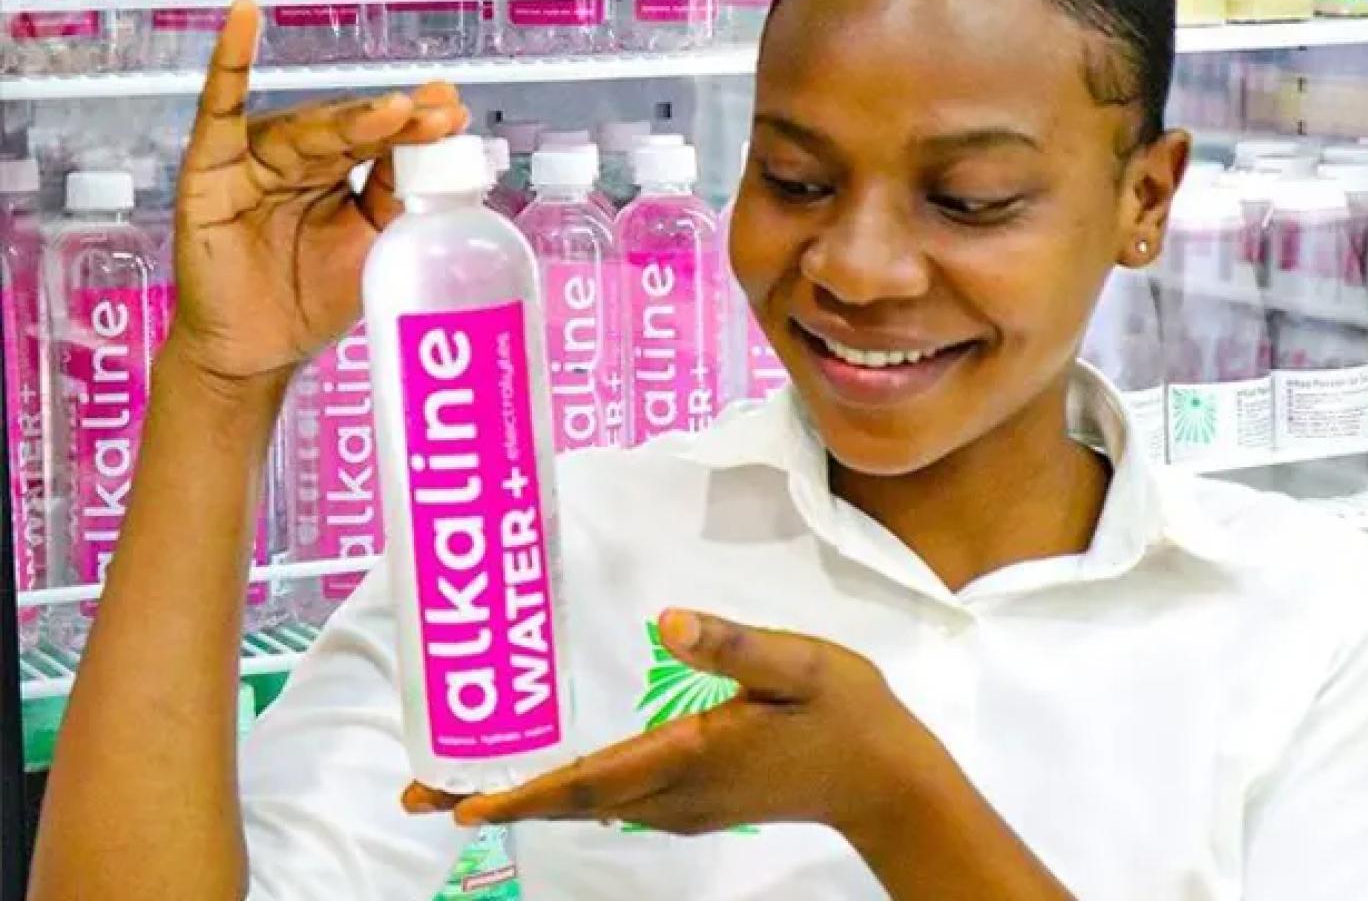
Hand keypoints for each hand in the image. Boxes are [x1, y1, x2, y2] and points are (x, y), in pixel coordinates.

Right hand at [167, 0, 469, 386]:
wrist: (257, 352)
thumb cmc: (310, 298)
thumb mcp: (370, 245)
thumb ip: (394, 197)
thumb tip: (438, 147)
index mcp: (336, 173)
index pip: (380, 141)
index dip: (416, 127)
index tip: (455, 113)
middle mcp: (296, 158)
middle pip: (349, 129)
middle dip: (397, 121)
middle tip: (440, 111)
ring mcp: (253, 160)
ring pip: (307, 128)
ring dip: (352, 116)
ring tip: (397, 110)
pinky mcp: (210, 169)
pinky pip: (217, 108)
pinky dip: (227, 58)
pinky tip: (243, 17)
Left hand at [402, 610, 946, 838]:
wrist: (885, 782)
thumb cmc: (845, 715)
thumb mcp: (797, 664)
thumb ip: (733, 645)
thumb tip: (666, 619)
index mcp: (691, 756)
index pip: (589, 780)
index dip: (520, 791)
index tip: (457, 801)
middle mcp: (674, 793)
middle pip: (570, 801)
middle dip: (496, 798)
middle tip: (423, 792)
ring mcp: (684, 805)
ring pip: (588, 805)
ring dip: (525, 796)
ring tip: (467, 782)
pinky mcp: (696, 803)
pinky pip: (614, 802)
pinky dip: (567, 793)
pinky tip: (551, 776)